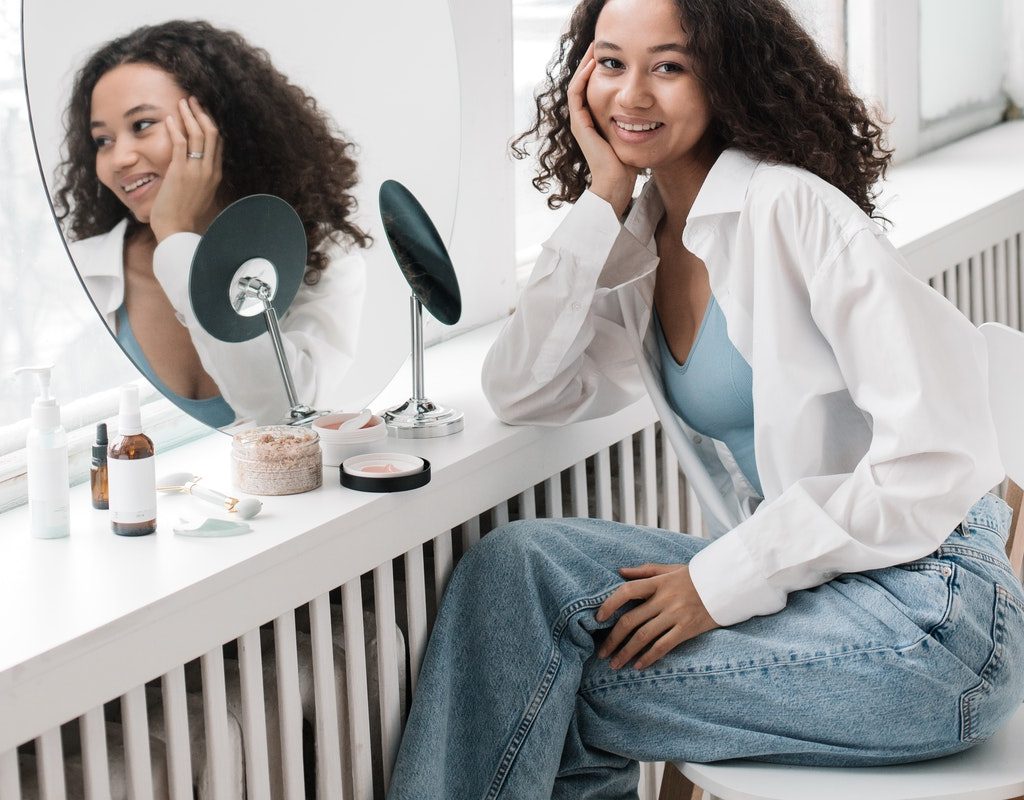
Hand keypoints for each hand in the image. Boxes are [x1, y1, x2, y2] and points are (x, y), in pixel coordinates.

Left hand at [149, 96, 223, 241]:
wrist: (176, 229)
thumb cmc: (183, 215)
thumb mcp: (197, 194)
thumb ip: (198, 179)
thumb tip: (192, 169)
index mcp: (215, 175)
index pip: (218, 143)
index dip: (210, 124)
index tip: (201, 113)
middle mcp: (209, 170)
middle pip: (212, 134)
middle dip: (202, 114)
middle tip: (193, 101)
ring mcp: (196, 170)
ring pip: (199, 134)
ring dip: (190, 115)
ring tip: (182, 103)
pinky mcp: (180, 171)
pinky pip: (180, 143)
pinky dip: (176, 129)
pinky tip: (170, 119)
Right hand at [568, 43, 638, 217]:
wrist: (615, 184)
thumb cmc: (627, 166)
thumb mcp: (635, 137)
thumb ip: (639, 122)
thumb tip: (656, 110)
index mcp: (596, 121)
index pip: (595, 89)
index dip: (602, 71)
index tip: (615, 56)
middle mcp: (585, 120)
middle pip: (584, 83)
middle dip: (592, 63)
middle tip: (602, 45)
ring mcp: (579, 122)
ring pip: (577, 84)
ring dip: (585, 64)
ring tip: (595, 48)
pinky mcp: (579, 124)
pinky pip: (576, 94)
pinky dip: (582, 77)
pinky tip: (593, 65)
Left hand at [595, 563, 718, 669]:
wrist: (726, 585)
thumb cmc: (694, 577)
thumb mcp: (669, 569)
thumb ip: (644, 571)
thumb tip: (619, 571)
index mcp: (658, 582)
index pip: (627, 591)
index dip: (609, 604)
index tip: (598, 618)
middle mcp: (664, 599)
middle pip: (631, 620)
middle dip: (613, 639)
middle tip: (602, 653)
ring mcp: (676, 615)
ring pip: (644, 636)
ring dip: (626, 652)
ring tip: (615, 664)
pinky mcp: (687, 629)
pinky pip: (663, 646)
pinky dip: (648, 657)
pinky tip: (638, 666)